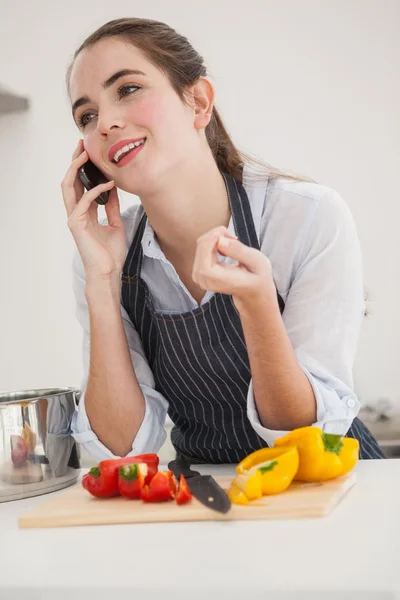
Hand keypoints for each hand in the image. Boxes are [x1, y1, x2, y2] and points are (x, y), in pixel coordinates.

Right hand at [61, 140, 126, 280]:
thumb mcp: (116, 224)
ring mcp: (74, 217)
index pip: (80, 185)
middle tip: (83, 144)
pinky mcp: (76, 224)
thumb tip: (114, 189)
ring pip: (68, 186)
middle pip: (70, 180)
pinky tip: (109, 184)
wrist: (109, 272)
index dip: (84, 168)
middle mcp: (77, 213)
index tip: (92, 153)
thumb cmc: (111, 254)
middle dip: (75, 161)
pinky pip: (84, 200)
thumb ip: (112, 207)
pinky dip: (96, 190)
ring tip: (87, 154)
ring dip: (76, 168)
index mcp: (85, 213)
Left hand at [192, 226, 276, 310]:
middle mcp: (205, 280)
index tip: (228, 235)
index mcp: (218, 280)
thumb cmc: (258, 278)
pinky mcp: (199, 271)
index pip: (204, 255)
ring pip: (201, 244)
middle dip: (218, 234)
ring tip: (234, 242)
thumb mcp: (258, 262)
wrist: (252, 293)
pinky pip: (202, 248)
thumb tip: (219, 241)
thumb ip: (239, 251)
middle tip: (235, 238)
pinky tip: (227, 246)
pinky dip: (214, 241)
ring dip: (217, 237)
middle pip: (202, 246)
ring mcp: (199, 277)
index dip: (212, 240)